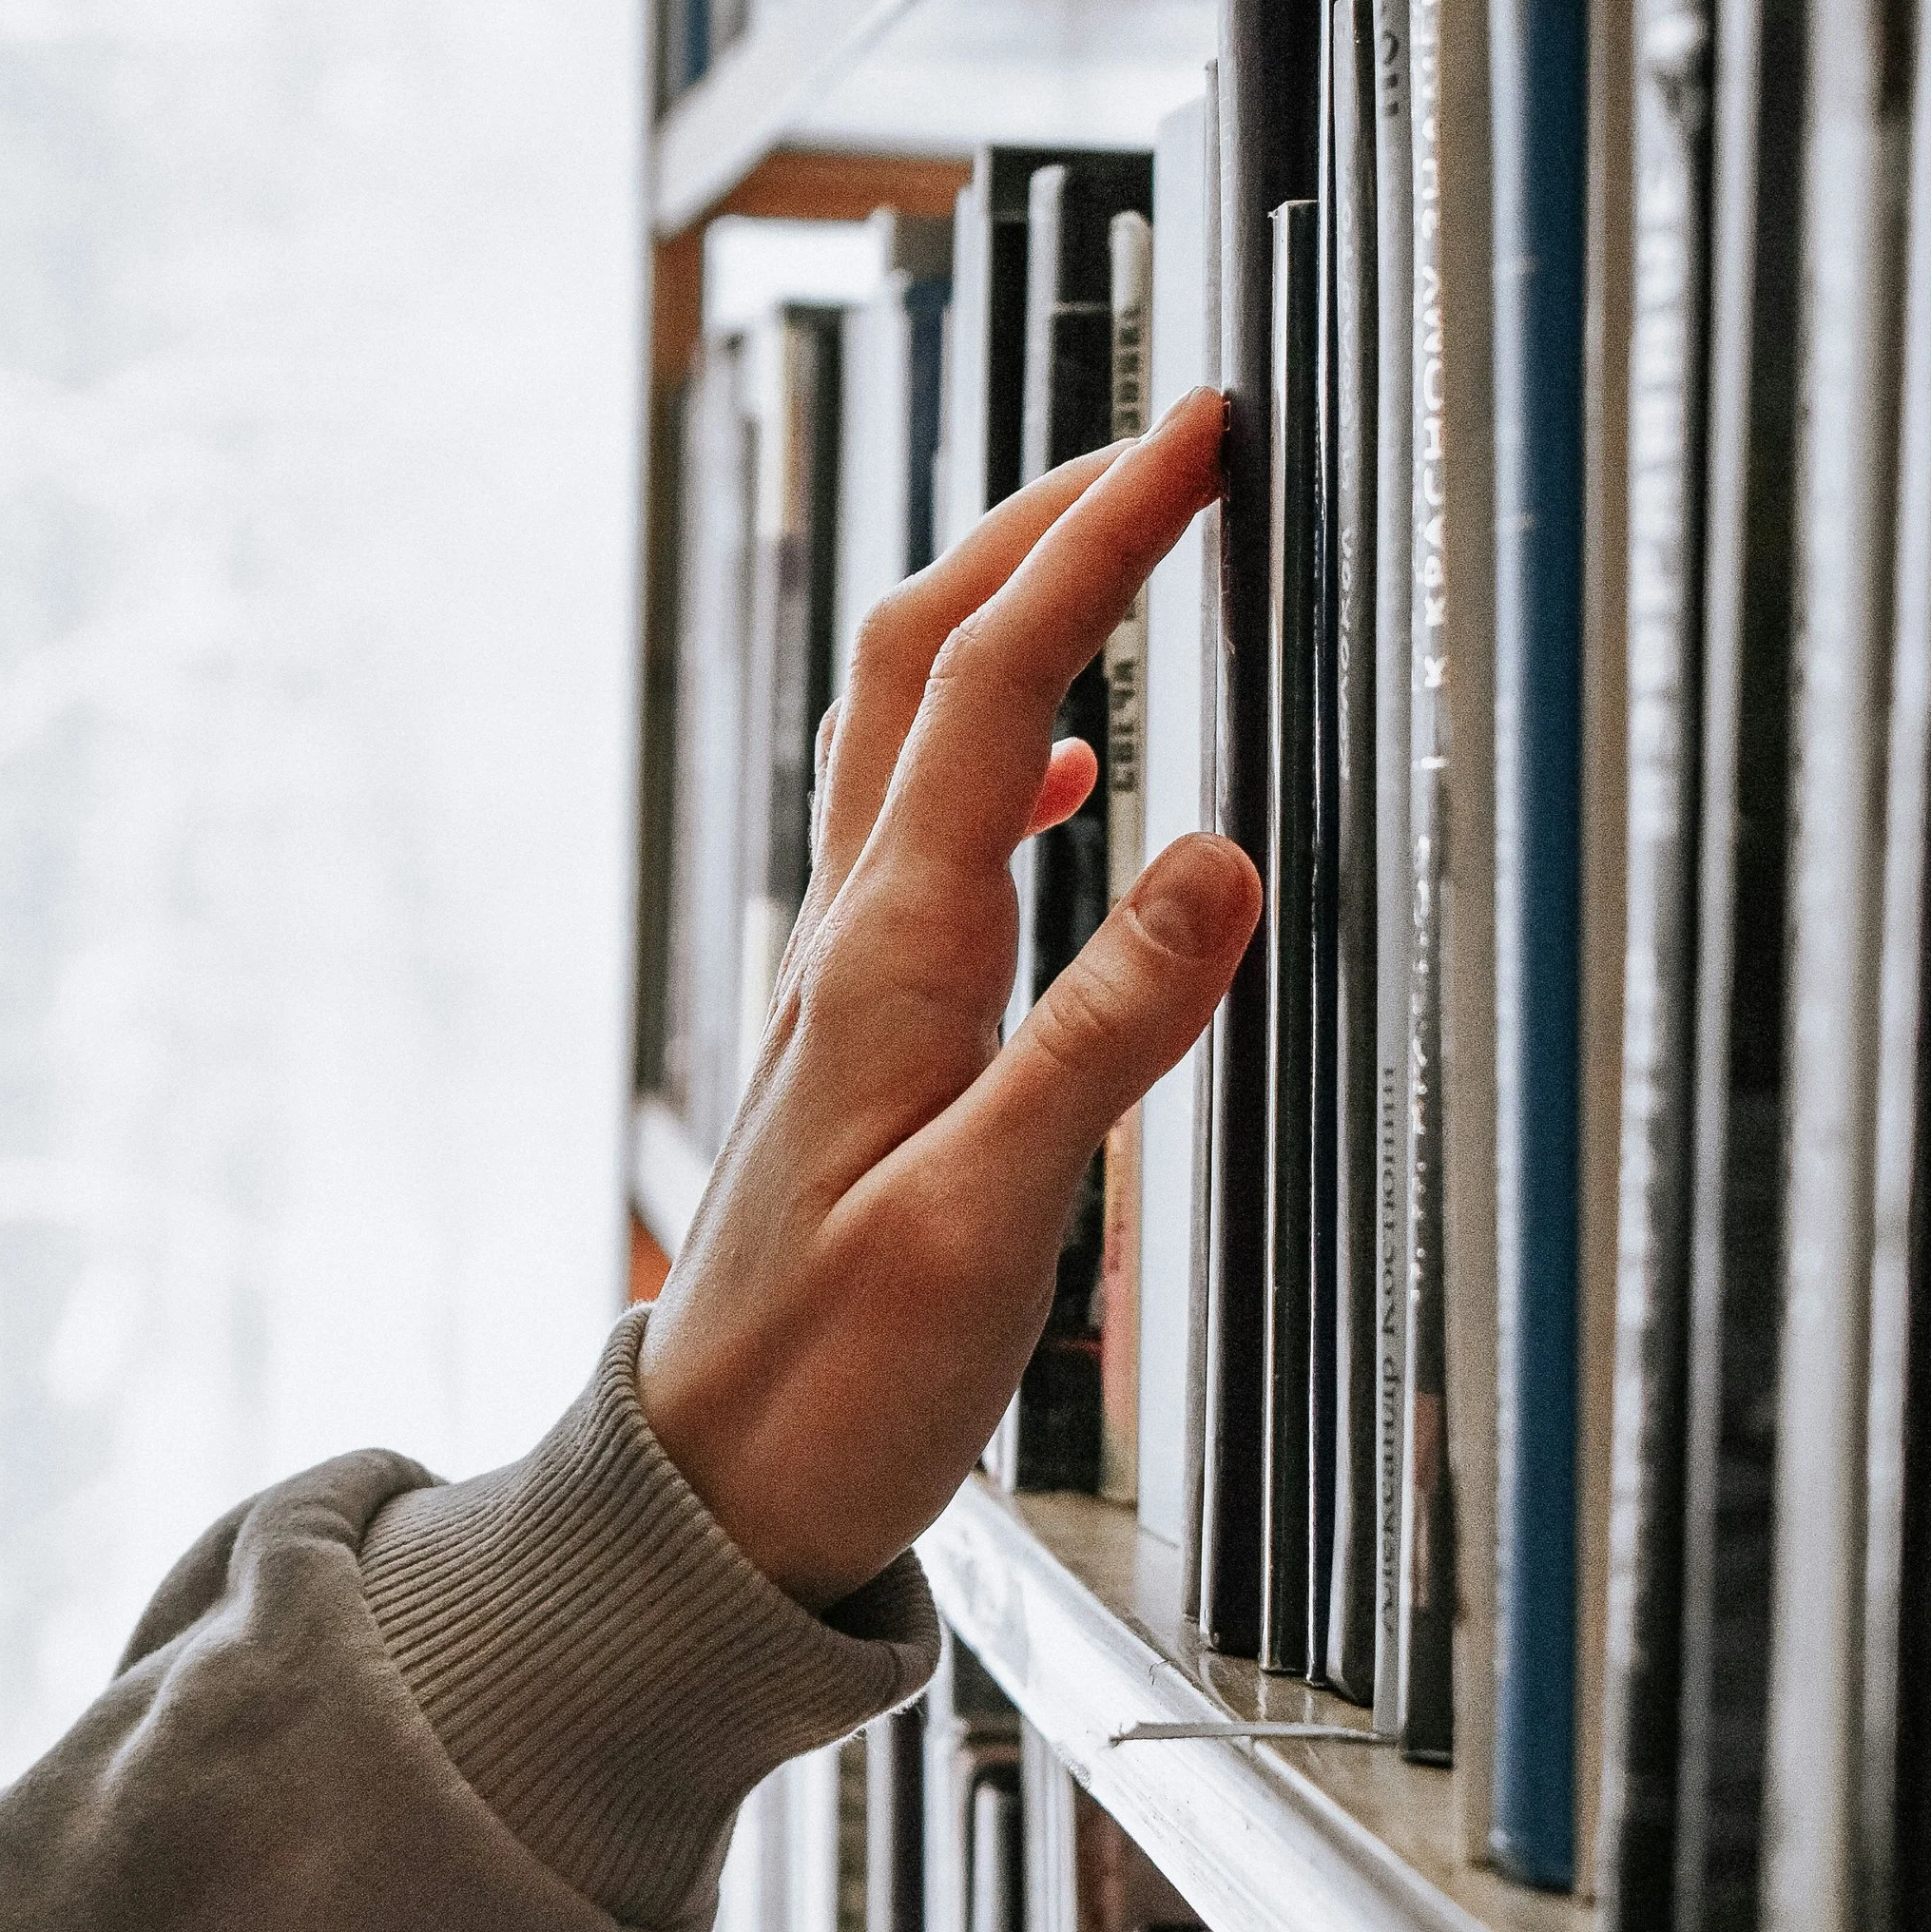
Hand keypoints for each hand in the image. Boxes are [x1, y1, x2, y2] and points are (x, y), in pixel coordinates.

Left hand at [637, 386, 1259, 1606]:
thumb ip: (1104, 1039)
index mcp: (890, 956)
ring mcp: (851, 974)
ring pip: (910, 725)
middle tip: (1165, 444)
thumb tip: (1216, 858)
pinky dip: (1000, 751)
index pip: (998, 682)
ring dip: (1009, 611)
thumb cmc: (836, 1385)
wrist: (714, 1493)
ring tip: (1115, 551)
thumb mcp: (988, 1223)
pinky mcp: (865, 1028)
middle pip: (926, 655)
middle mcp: (855, 936)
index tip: (1191, 437)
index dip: (1094, 539)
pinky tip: (1068, 781)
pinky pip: (923, 829)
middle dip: (1043, 520)